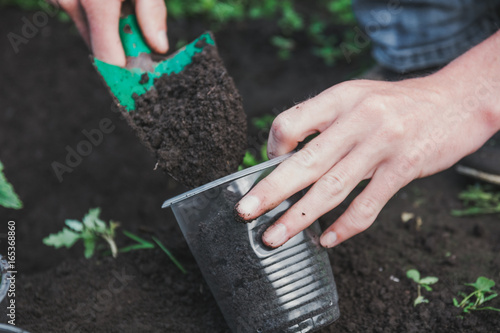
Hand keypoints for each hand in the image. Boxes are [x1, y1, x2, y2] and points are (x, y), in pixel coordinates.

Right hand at [53, 0, 167, 65]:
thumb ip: (152, 11)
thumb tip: (158, 46)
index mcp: (96, 3)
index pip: (108, 58)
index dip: (125, 71)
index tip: (142, 74)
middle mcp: (71, 0)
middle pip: (98, 46)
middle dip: (122, 46)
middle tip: (142, 34)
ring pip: (88, 29)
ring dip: (109, 28)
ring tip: (123, 4)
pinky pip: (78, 11)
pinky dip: (95, 12)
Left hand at [235, 70, 499, 248]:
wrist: (455, 100)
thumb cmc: (396, 104)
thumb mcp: (356, 97)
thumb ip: (323, 122)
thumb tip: (285, 156)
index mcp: (339, 98)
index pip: (290, 122)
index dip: (272, 146)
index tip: (269, 163)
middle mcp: (358, 119)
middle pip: (305, 162)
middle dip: (271, 191)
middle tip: (244, 212)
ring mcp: (382, 144)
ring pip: (331, 188)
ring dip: (298, 217)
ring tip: (274, 237)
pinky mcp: (405, 167)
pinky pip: (368, 205)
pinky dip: (345, 227)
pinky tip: (327, 240)